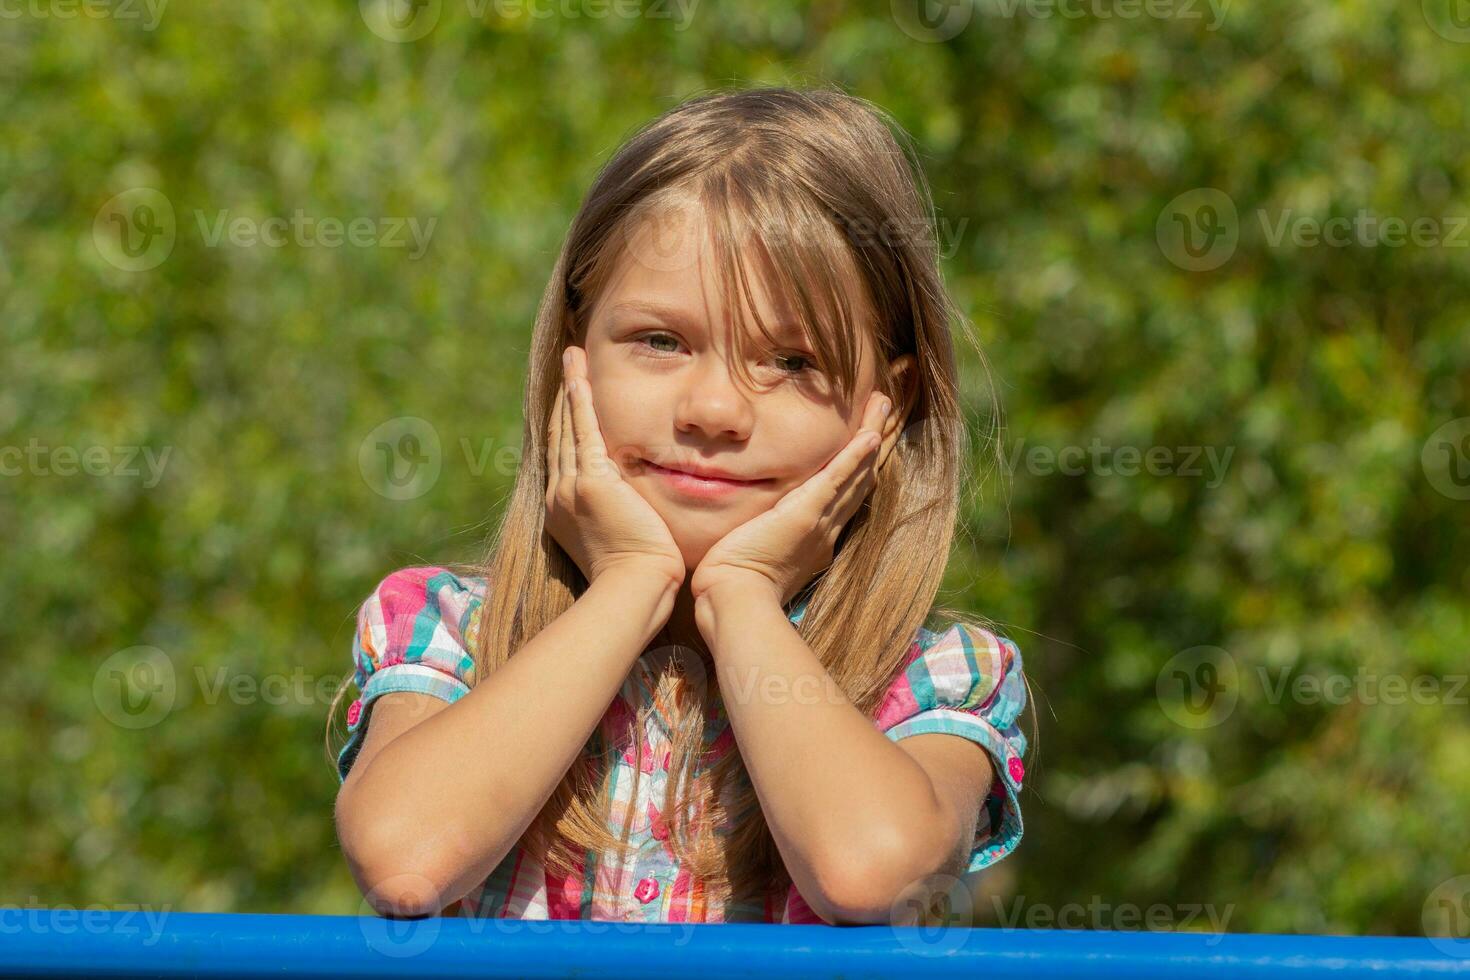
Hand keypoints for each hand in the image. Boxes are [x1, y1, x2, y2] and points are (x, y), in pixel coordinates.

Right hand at [545, 346, 685, 591]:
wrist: (635, 592)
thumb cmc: (641, 581)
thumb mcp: (627, 542)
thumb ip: (628, 518)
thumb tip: (642, 512)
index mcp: (565, 513)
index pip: (565, 459)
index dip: (566, 427)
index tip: (570, 401)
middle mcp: (560, 496)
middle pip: (559, 437)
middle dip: (563, 401)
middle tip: (569, 367)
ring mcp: (572, 487)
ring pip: (568, 426)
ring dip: (570, 388)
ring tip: (572, 357)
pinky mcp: (592, 482)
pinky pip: (583, 429)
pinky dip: (579, 398)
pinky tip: (578, 371)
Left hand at [690, 390, 894, 611]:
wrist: (734, 598)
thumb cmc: (733, 583)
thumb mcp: (755, 554)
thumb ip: (760, 535)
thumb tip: (752, 526)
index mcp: (815, 538)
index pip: (842, 494)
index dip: (857, 466)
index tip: (866, 440)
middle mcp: (826, 529)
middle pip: (858, 479)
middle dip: (872, 444)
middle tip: (884, 412)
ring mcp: (820, 522)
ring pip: (855, 473)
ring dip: (871, 437)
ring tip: (882, 406)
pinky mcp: (805, 514)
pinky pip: (836, 480)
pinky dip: (854, 456)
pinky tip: (869, 435)